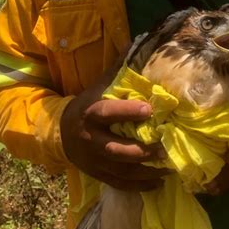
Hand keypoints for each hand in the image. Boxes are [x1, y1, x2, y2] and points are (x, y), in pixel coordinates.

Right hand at [60, 62, 167, 190]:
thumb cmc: (87, 105)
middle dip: (140, 151)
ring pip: (120, 170)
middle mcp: (90, 140)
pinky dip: (140, 185)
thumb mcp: (97, 87)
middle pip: (115, 150)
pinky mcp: (98, 174)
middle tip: (164, 148)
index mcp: (90, 114)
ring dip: (145, 171)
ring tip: (168, 168)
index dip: (127, 111)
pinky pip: (119, 183)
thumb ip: (117, 71)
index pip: (108, 113)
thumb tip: (137, 44)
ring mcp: (93, 161)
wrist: (60, 132)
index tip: (150, 109)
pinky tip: (158, 182)